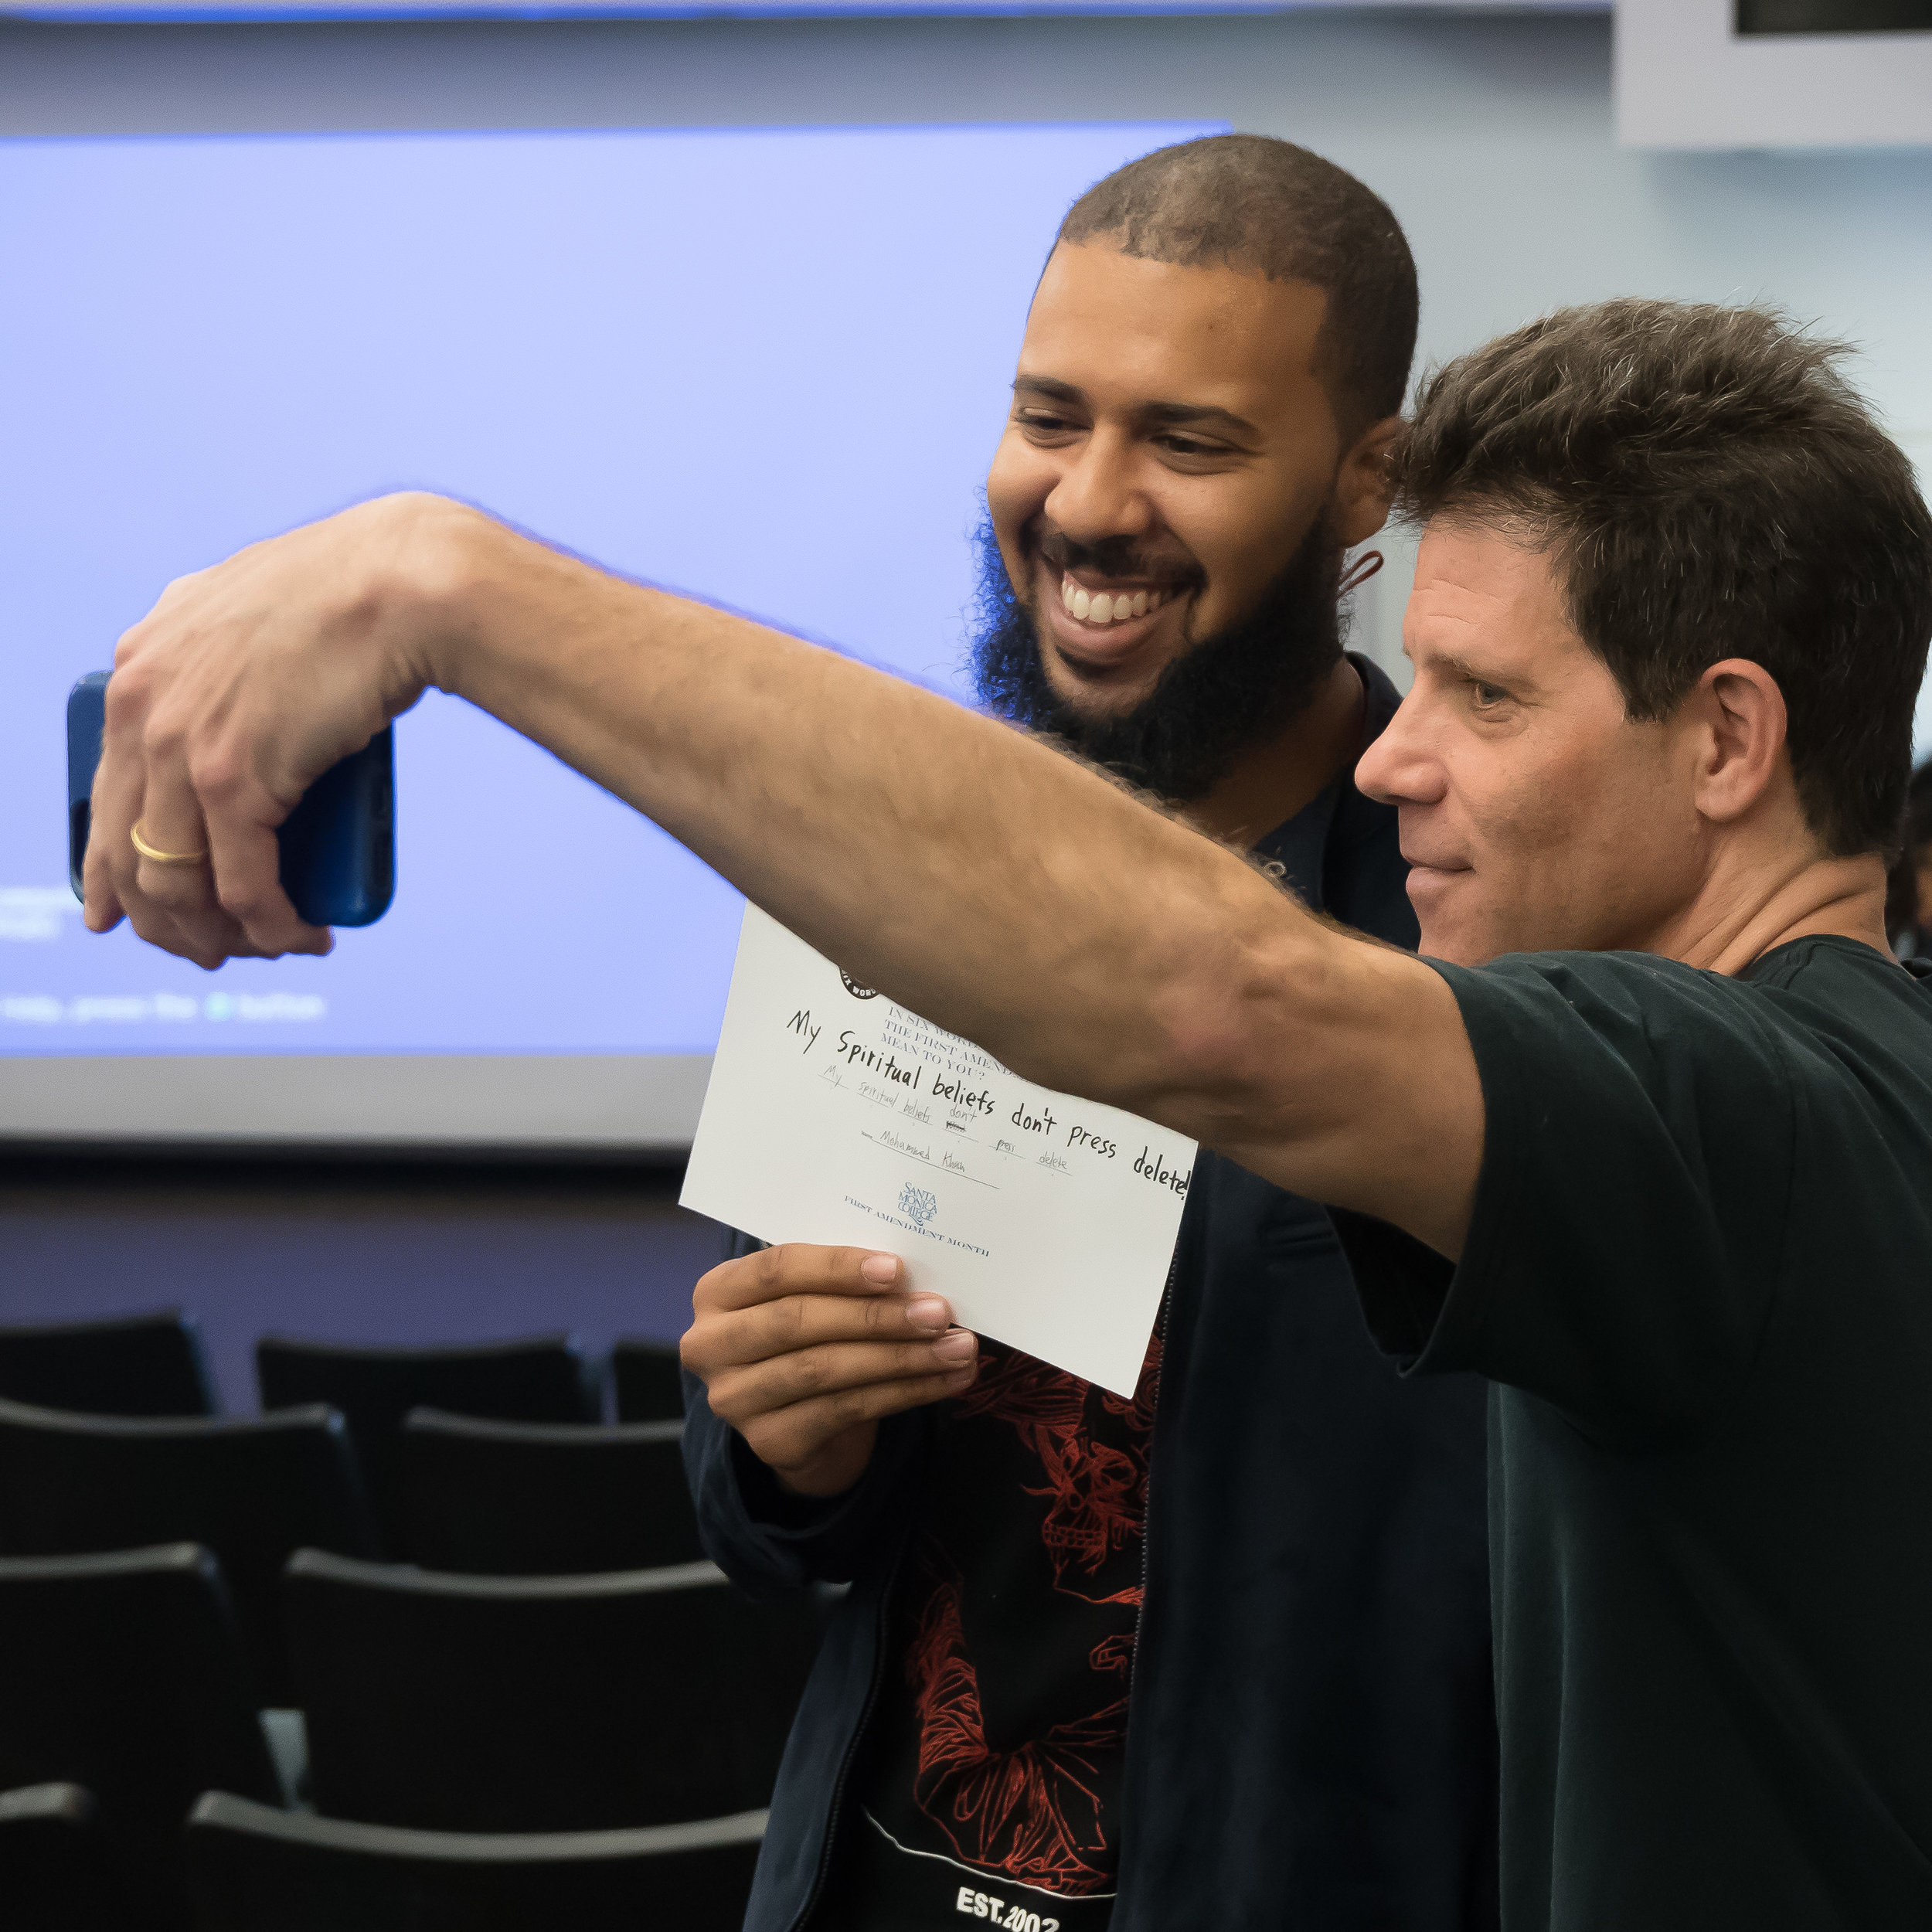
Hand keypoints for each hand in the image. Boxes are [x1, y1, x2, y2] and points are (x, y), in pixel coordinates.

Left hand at [83, 492, 469, 967]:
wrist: (401, 585)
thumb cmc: (357, 594)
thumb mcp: (258, 614)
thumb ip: (226, 649)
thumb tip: (244, 692)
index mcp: (141, 667)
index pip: (106, 790)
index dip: (109, 866)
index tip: (123, 911)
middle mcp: (142, 705)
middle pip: (127, 849)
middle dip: (165, 919)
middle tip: (210, 948)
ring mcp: (180, 743)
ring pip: (176, 879)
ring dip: (219, 933)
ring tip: (269, 946)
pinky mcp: (232, 777)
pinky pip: (240, 884)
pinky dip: (270, 925)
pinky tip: (299, 937)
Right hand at [681, 1243, 978, 1498]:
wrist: (800, 1417)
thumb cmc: (810, 1332)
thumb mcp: (812, 1295)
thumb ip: (841, 1279)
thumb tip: (915, 1272)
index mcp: (717, 1292)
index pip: (776, 1270)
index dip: (837, 1268)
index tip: (897, 1269)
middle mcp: (711, 1346)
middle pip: (799, 1322)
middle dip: (876, 1316)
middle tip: (938, 1312)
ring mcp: (735, 1399)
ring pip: (826, 1369)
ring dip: (902, 1357)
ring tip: (957, 1347)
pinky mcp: (769, 1442)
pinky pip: (846, 1409)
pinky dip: (905, 1392)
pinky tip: (947, 1379)